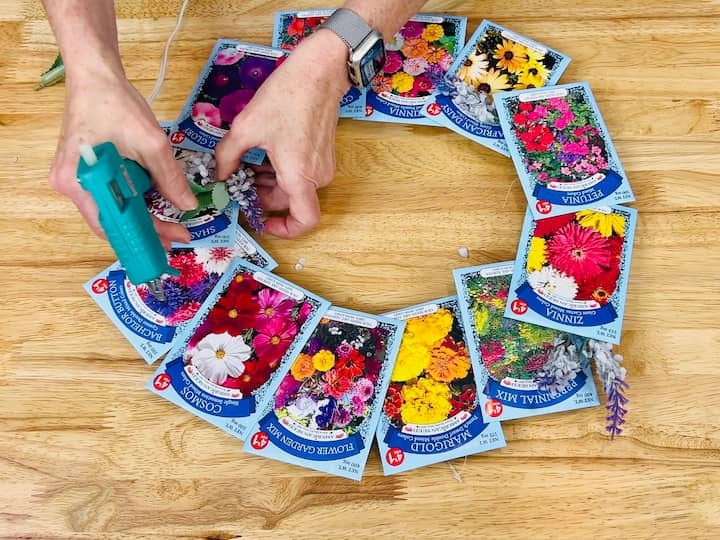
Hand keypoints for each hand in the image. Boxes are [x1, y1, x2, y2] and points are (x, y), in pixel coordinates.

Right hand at [49, 66, 197, 247]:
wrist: (95, 74)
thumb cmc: (116, 104)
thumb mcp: (151, 144)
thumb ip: (169, 178)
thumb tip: (187, 206)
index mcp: (79, 183)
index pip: (114, 225)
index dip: (147, 235)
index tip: (175, 237)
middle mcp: (70, 186)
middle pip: (111, 221)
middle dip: (145, 228)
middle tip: (175, 233)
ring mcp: (73, 178)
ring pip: (110, 209)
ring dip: (139, 214)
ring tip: (167, 218)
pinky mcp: (81, 169)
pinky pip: (107, 193)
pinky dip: (130, 199)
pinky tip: (151, 200)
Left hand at [215, 30, 349, 237]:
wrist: (319, 71)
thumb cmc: (287, 96)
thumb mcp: (246, 128)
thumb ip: (227, 158)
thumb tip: (218, 176)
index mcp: (299, 176)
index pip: (304, 221)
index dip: (284, 230)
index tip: (262, 222)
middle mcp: (316, 176)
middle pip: (288, 202)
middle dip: (261, 196)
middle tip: (237, 182)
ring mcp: (322, 166)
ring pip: (291, 188)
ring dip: (267, 182)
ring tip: (245, 163)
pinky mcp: (322, 155)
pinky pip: (299, 174)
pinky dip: (279, 171)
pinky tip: (261, 153)